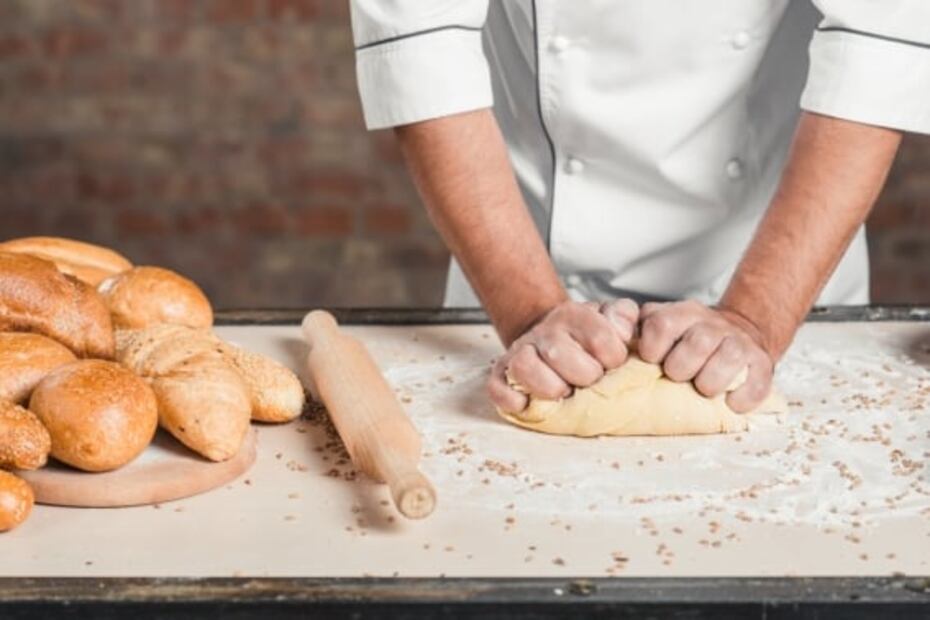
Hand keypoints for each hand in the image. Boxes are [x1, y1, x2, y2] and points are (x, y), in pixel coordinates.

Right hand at [488, 299, 637, 412]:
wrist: (553, 334)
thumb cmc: (587, 336)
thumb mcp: (611, 318)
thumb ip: (624, 316)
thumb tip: (623, 330)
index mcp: (574, 315)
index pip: (599, 337)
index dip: (612, 357)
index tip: (613, 363)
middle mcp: (545, 330)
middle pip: (558, 353)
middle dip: (583, 376)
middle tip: (589, 381)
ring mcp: (520, 351)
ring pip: (523, 366)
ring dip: (548, 387)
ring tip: (563, 392)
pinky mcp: (502, 372)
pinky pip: (497, 386)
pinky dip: (512, 400)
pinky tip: (529, 404)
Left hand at [637, 300, 773, 412]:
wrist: (739, 332)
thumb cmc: (688, 339)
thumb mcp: (662, 323)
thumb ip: (637, 327)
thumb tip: (616, 341)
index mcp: (683, 314)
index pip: (662, 324)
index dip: (652, 347)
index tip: (652, 360)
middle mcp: (713, 324)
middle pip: (697, 343)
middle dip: (681, 368)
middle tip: (678, 376)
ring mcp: (740, 343)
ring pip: (728, 357)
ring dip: (710, 382)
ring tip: (703, 389)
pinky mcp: (762, 365)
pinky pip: (756, 384)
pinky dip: (741, 399)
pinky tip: (729, 403)